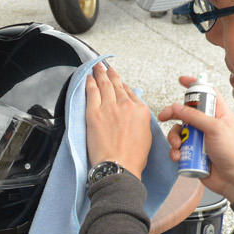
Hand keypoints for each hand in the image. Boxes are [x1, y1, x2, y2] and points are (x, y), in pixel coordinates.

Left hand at [85, 63, 153, 177]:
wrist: (119, 167)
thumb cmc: (132, 158)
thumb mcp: (146, 137)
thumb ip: (140, 121)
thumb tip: (133, 115)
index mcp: (141, 111)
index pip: (130, 93)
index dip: (122, 85)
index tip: (118, 82)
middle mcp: (126, 105)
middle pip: (116, 85)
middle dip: (110, 74)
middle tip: (106, 67)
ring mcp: (109, 107)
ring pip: (104, 85)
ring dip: (100, 73)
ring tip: (97, 67)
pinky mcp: (94, 113)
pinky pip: (91, 92)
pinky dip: (90, 83)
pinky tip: (88, 77)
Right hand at [157, 75, 233, 202]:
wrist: (233, 179)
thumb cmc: (233, 153)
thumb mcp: (215, 129)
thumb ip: (195, 117)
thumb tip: (177, 107)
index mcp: (218, 113)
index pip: (206, 93)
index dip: (194, 85)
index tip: (181, 80)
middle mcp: (207, 124)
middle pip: (186, 112)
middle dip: (173, 114)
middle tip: (164, 116)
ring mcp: (199, 138)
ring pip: (178, 131)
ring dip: (174, 138)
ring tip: (178, 146)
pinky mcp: (192, 152)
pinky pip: (178, 148)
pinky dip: (175, 151)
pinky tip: (179, 156)